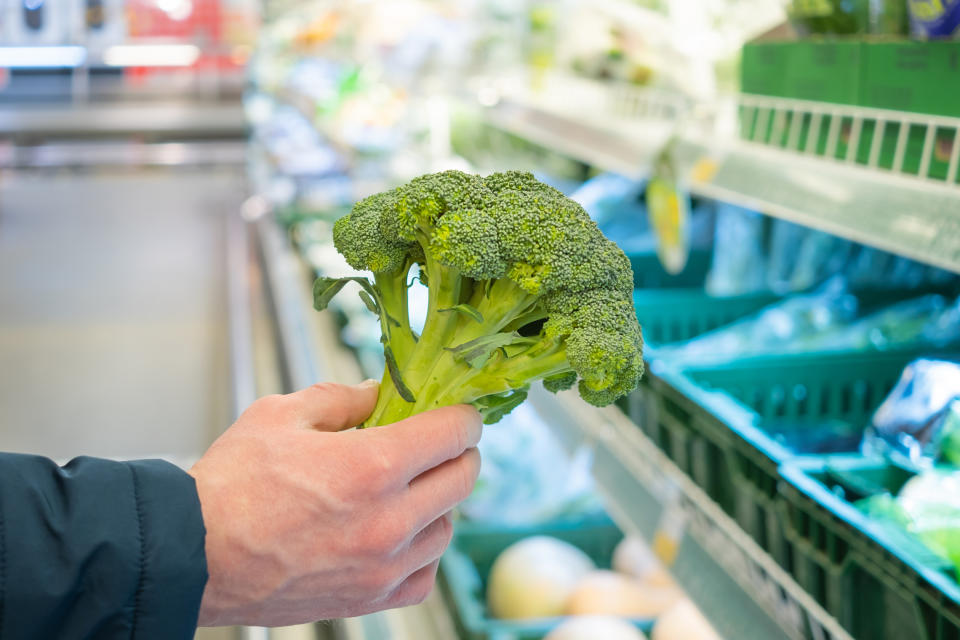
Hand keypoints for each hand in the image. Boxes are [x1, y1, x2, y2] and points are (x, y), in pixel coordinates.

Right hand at [188, 380, 481, 626]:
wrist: (192, 554)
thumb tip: (380, 393)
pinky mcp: (370, 599)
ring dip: (439, 501)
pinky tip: (398, 533)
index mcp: (373, 465)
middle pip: (463, 477)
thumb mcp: (283, 414)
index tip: (455, 411)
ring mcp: (383, 566)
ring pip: (448, 526)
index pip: (454, 432)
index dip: (461, 415)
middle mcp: (389, 520)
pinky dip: (422, 550)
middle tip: (436, 442)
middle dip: (456, 451)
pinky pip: (425, 573)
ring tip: (409, 487)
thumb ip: (343, 398)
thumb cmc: (230, 484)